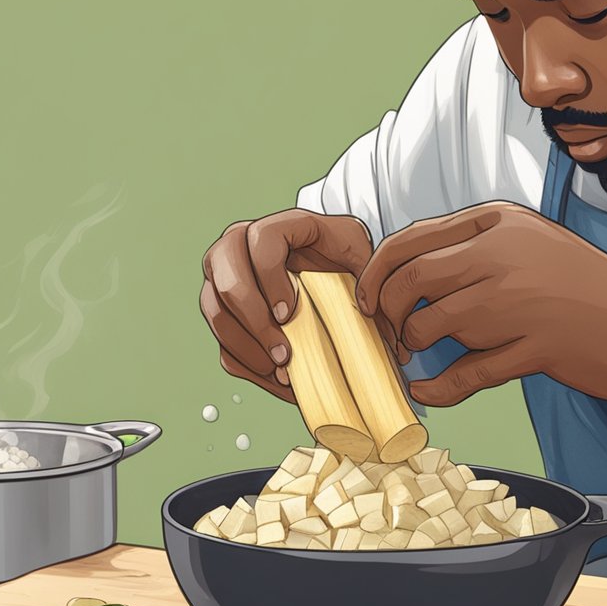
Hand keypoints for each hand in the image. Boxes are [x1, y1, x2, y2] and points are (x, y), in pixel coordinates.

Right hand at [201, 208, 402, 401]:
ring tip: (283, 372)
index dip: (270, 278)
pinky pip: (221, 341)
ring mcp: (223, 278)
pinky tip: (277, 378)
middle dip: (254, 322)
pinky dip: (246, 364)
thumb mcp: (361, 258)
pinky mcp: (222, 311)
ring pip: (215, 312)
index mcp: (277, 227)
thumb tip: (391, 337)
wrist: (327, 264)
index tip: (290, 313)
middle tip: (285, 354)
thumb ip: (372, 284)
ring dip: (247, 348)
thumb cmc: (344, 258)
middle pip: (225, 279)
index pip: (259, 240)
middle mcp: (238, 247)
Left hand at [357, 201, 606, 405]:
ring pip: (433, 326)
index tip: (368, 301)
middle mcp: (507, 253)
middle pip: (411, 280)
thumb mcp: (535, 246)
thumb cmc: (589, 290)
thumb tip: (410, 274)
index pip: (412, 239)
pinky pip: (467, 373)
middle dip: (387, 314)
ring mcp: (522, 302)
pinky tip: (426, 391)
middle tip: (393, 337)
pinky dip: (437, 387)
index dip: (376, 273)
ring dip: (415, 350)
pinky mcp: (538, 348)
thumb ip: (478, 249)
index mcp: (502, 221)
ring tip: (417, 360)